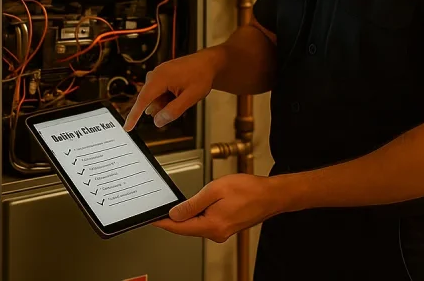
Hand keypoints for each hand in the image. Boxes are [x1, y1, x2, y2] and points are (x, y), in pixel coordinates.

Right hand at [123, 48, 219, 130]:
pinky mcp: (162, 74)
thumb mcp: (189, 98)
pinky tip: (179, 93)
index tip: (127, 127)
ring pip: (155, 96)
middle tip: (180, 103)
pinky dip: (167, 97)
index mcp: (159, 78)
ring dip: (166, 102)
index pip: (142, 100)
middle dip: (161, 107)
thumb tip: (158, 121)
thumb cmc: (201, 76)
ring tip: (183, 94)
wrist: (208, 63)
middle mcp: (155, 74)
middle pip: (150, 99)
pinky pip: (159, 91)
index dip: (134, 115)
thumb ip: (173, 111)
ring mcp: (158, 73)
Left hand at [153, 174, 285, 242]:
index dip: (164, 223)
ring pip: (196, 226)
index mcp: (213, 225)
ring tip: (174, 206)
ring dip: (185, 217)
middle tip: (159, 209)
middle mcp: (217, 233)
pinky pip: (205, 223)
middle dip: (172, 219)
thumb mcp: (215, 190)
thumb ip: (193, 203)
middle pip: (187, 228)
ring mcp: (222, 232)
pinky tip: (193, 208)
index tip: (152, 219)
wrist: (271, 195)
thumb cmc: (248, 190)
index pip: (180, 227)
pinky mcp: (226, 227)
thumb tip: (175, 214)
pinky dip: (196, 216)